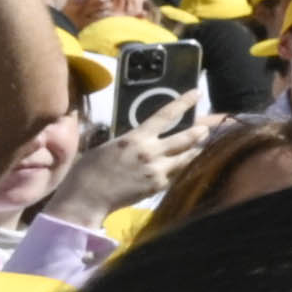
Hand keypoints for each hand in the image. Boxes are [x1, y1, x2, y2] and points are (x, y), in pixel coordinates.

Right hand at [52, 91, 218, 224]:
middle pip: (186, 138)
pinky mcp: (158, 187)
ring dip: (197, 152)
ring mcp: (157, 170)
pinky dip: (185, 170)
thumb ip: (130, 141)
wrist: (86, 198)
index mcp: (136, 138)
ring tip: (202, 148)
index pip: (165, 115)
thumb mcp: (109, 146)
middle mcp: (150, 152)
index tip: (196, 93)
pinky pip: (179, 175)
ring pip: (188, 158)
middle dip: (200, 132)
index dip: (184, 102)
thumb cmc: (89, 171)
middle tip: (206, 128)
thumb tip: (142, 138)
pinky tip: (189, 168)